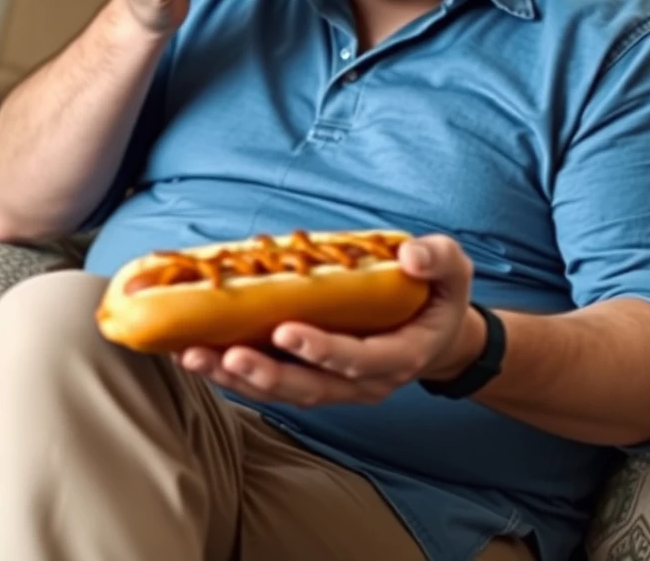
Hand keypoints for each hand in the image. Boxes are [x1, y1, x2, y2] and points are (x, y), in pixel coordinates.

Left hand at [177, 235, 485, 407]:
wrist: (438, 334)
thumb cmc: (439, 296)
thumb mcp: (453, 270)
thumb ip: (438, 259)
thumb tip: (410, 255)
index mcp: (401, 355)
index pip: (359, 361)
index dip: (323, 350)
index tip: (286, 330)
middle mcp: (366, 382)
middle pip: (311, 388)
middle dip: (266, 373)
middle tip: (225, 353)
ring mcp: (339, 386)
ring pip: (285, 393)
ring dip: (239, 379)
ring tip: (196, 357)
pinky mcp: (316, 380)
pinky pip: (275, 385)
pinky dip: (236, 375)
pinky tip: (201, 356)